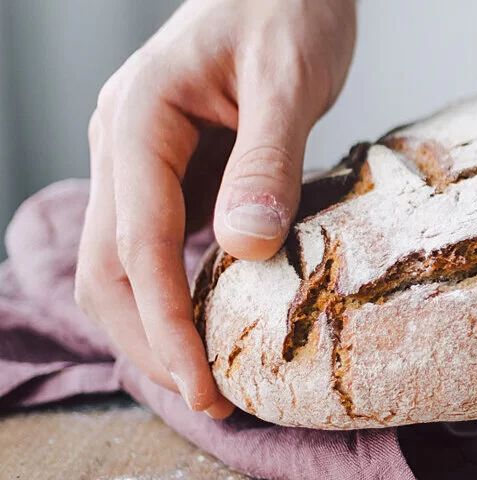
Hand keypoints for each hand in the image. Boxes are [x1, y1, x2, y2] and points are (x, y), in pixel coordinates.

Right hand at [77, 0, 355, 417]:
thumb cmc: (287, 9)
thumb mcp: (289, 79)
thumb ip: (266, 159)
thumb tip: (246, 248)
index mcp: (138, 121)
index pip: (140, 246)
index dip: (168, 323)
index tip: (206, 382)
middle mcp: (121, 144)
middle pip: (108, 268)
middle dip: (151, 340)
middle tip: (211, 398)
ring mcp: (137, 157)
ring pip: (122, 261)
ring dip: (157, 322)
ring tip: (213, 377)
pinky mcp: (168, 166)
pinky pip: (157, 241)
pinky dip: (179, 289)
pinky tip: (222, 320)